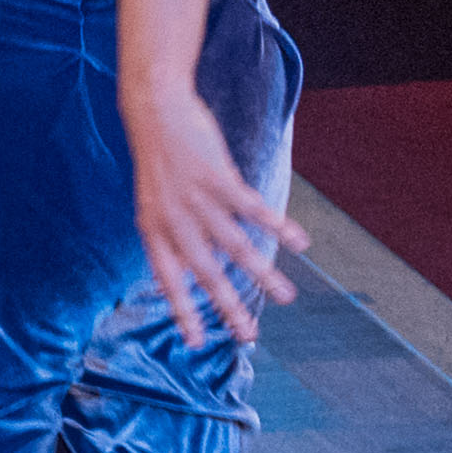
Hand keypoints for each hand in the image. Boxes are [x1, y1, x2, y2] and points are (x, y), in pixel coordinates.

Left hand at [121, 77, 305, 345]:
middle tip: (249, 335)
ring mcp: (197, 199)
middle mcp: (174, 220)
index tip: (196, 342)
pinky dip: (278, 227)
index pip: (168, 280)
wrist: (153, 110)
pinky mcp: (219, 178)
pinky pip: (253, 209)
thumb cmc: (157, 158)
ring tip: (287, 298)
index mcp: (153, 229)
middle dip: (229, 306)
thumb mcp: (151, 202)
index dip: (183, 310)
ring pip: (236, 246)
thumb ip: (169, 234)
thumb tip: (188, 266)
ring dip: (264, 274)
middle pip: (207, 273)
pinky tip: (300, 244)